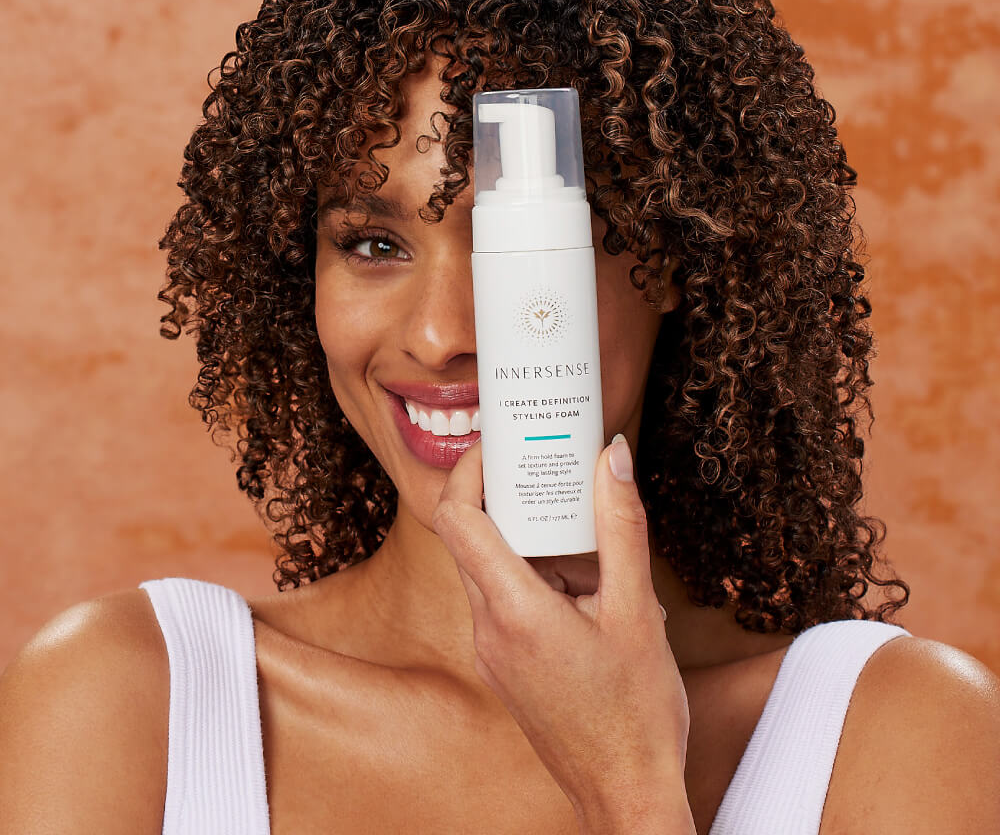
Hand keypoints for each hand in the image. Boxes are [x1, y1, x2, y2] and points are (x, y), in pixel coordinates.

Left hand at [431, 435, 691, 829]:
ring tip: (579, 521)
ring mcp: (492, 650)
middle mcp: (488, 628)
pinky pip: (505, 597)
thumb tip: (611, 457)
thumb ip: (622, 527)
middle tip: (546, 462)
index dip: (469, 470)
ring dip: (527, 535)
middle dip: (505, 493)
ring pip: (490, 567)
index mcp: (513, 611)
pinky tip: (585, 578)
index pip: (457, 518)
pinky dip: (535, 572)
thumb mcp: (638, 611)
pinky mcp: (505, 663)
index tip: (498, 441)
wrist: (625, 794)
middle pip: (471, 536)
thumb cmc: (636, 714)